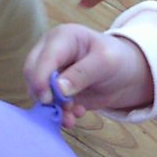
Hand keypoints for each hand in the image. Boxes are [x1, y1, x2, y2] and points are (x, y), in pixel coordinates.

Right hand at [23, 23, 152, 125]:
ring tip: (71, 117)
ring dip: (52, 107)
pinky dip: (59, 113)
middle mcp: (50, 53)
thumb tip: (58, 88)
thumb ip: (82, 73)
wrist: (124, 75)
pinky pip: (49, 104)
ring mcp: (50, 73)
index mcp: (61, 38)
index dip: (41, 78)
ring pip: (38, 91)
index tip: (47, 98)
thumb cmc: (116, 59)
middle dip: (43, 94)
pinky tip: (75, 116)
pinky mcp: (55, 91)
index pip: (44, 57)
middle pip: (32, 73)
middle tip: (61, 108)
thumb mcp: (105, 62)